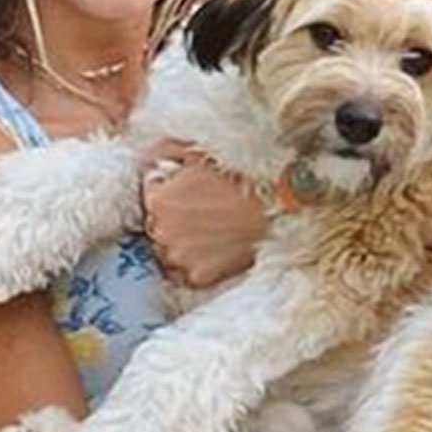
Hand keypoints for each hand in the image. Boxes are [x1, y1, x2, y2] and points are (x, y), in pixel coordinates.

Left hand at [139, 142, 266, 287]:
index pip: (152, 197)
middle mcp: (161, 229)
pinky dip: (203, 266)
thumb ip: (168, 158)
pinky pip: (191, 274)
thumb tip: (150, 164)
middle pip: (160, 227)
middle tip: (208, 215)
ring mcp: (179, 255)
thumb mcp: (202, 155)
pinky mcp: (199, 275)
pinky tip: (222, 252)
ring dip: (188, 245)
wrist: (281, 206)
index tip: (191, 195)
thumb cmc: (245, 177)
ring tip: (216, 235)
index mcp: (159, 198)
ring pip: (172, 252)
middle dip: (178, 221)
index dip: (174, 194)